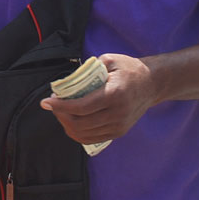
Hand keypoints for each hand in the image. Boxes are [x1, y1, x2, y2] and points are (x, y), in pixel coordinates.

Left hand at [39, 53, 159, 146]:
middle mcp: (117, 114)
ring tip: (60, 112)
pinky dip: (76, 133)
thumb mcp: (110, 60)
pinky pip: (91, 139)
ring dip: (66, 124)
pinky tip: (70, 122)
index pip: (81, 107)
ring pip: (83, 134)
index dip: (60, 106)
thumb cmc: (129, 69)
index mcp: (114, 94)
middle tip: (53, 105)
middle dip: (60, 115)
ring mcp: (119, 126)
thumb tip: (67, 82)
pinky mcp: (119, 132)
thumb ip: (89, 69)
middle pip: (79, 123)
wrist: (152, 84)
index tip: (46, 101)